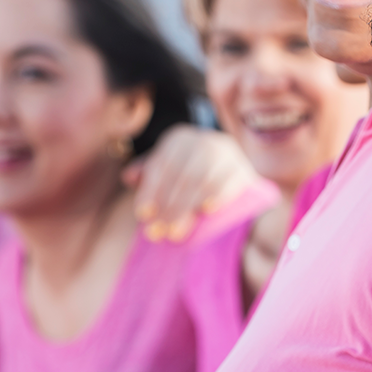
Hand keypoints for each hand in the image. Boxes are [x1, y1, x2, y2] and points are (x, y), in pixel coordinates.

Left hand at [124, 126, 256, 242]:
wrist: (229, 171)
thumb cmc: (188, 175)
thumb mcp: (167, 171)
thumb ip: (148, 175)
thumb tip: (129, 177)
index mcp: (178, 139)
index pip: (160, 165)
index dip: (149, 191)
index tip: (142, 215)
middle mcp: (202, 140)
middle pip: (180, 175)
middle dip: (167, 206)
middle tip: (159, 232)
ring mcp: (225, 152)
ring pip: (202, 180)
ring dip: (186, 208)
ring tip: (175, 231)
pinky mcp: (242, 168)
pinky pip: (227, 182)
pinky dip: (216, 196)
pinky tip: (206, 211)